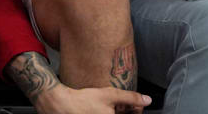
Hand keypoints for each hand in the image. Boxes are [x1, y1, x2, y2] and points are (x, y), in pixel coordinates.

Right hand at [35, 84, 149, 113]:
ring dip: (113, 112)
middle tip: (119, 105)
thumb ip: (130, 98)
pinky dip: (104, 113)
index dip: (135, 112)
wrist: (60, 104)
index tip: (133, 106)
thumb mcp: (109, 95)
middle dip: (125, 112)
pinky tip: (98, 110)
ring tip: (107, 107)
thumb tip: (147, 100)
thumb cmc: (83, 101)